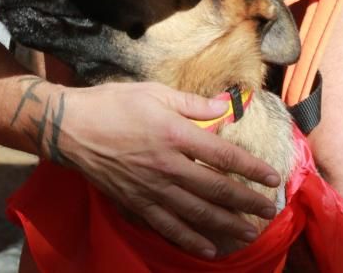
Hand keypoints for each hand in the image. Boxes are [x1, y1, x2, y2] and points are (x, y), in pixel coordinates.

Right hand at [56, 82, 280, 257]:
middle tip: (268, 211)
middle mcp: (168, 166)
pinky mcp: (135, 203)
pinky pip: (166, 226)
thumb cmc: (113, 104)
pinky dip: (188, 239)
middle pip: (215, 189)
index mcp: (176, 134)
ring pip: (196, 212)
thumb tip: (225, 105)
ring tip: (248, 234)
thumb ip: (193, 103)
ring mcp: (151, 188)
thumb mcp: (155, 92)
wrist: (70, 128)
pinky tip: (207, 249)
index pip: (224, 155)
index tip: (272, 177)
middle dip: (245, 202)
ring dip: (225, 225)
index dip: (251, 168)